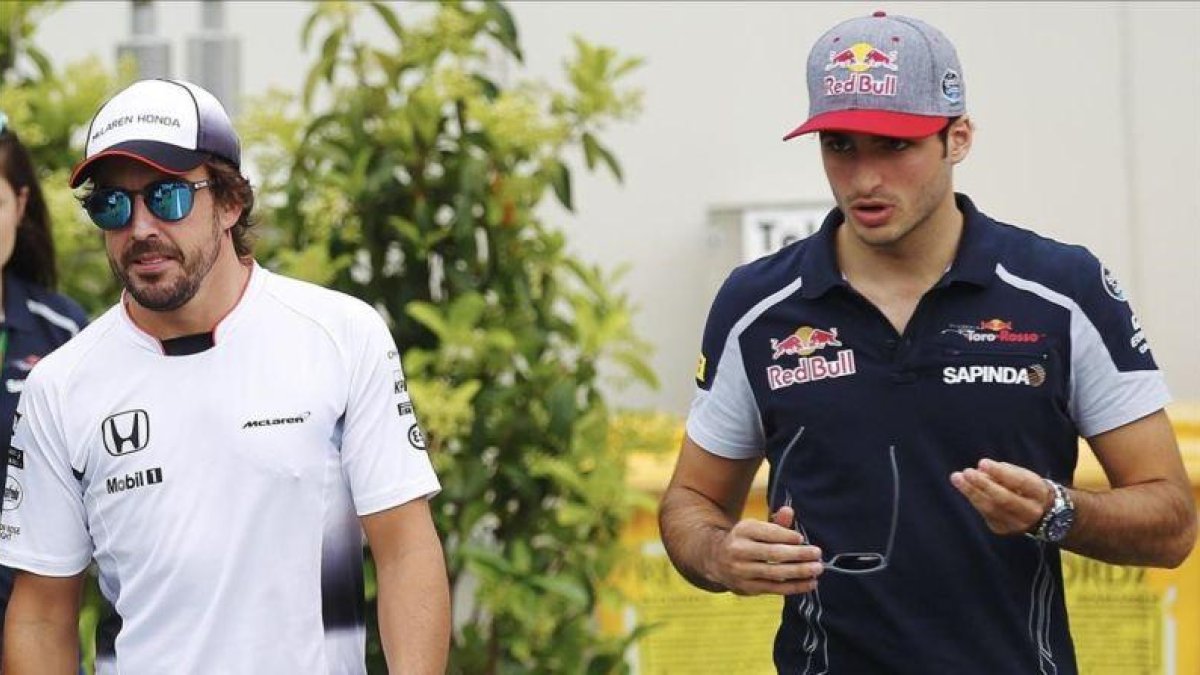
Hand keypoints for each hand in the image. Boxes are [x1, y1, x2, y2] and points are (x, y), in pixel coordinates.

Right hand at [708, 505, 823, 595]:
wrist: (717, 559)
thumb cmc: (746, 540)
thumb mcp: (756, 527)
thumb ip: (775, 522)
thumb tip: (789, 511)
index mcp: (743, 530)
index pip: (768, 533)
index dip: (787, 536)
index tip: (802, 538)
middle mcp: (739, 550)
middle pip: (773, 554)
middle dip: (798, 554)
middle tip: (817, 553)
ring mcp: (742, 571)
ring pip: (775, 573)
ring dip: (799, 572)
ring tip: (817, 569)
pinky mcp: (748, 588)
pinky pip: (775, 588)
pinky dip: (795, 587)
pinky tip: (810, 583)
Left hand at [950, 458, 1053, 535]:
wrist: (1038, 512)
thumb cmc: (1024, 486)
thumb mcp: (1021, 475)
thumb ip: (1004, 472)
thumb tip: (981, 469)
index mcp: (1039, 493)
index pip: (1019, 482)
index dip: (1000, 473)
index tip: (982, 462)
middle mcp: (1030, 512)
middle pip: (1004, 499)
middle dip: (983, 485)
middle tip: (966, 472)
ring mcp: (1016, 524)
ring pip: (990, 509)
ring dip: (971, 492)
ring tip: (957, 478)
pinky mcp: (1001, 529)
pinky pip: (985, 513)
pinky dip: (974, 499)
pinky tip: (965, 487)